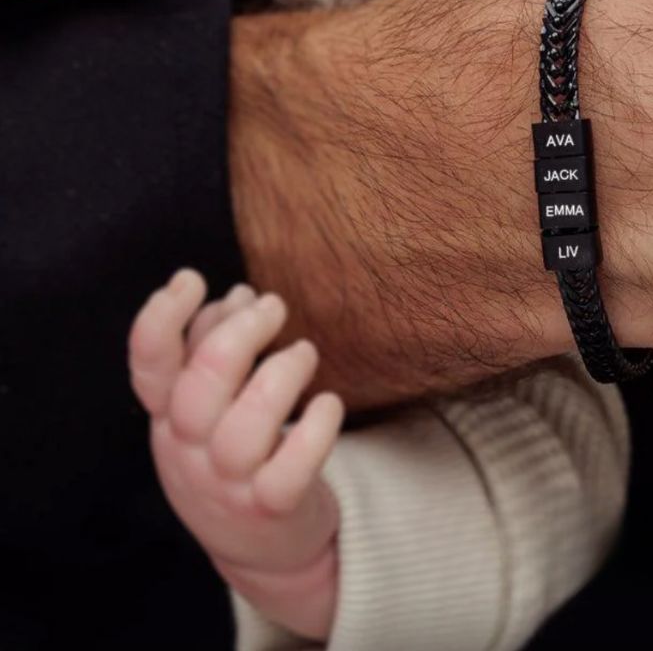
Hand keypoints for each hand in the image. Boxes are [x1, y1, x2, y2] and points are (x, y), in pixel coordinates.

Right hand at [128, 270, 344, 638]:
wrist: (264, 549)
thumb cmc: (237, 455)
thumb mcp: (213, 407)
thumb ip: (217, 347)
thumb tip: (239, 295)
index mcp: (169, 418)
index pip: (149, 368)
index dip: (160, 319)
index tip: (191, 278)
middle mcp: (189, 452)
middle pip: (198, 389)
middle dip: (238, 335)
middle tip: (274, 305)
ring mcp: (228, 485)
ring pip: (243, 428)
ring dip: (281, 375)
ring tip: (305, 352)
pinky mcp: (272, 509)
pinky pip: (290, 470)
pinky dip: (315, 429)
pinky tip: (329, 404)